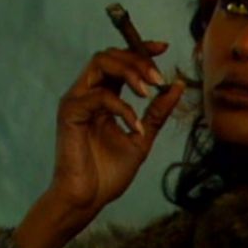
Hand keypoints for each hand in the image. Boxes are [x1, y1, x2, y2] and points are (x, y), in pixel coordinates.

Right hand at [14, 41, 184, 247]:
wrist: (88, 199)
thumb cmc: (109, 173)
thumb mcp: (142, 137)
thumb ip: (157, 112)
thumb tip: (177, 86)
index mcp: (103, 96)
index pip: (119, 60)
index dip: (141, 49)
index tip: (164, 48)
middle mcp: (87, 93)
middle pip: (110, 54)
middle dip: (138, 60)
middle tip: (158, 78)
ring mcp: (76, 101)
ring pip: (101, 63)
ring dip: (129, 71)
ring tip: (149, 91)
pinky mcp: (69, 113)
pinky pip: (99, 96)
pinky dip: (123, 108)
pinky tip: (135, 126)